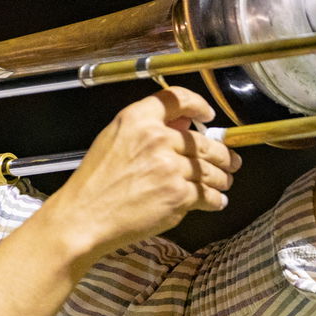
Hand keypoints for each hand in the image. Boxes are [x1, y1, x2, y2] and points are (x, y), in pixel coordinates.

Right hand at [46, 86, 241, 262]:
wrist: (85, 217)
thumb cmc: (94, 184)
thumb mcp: (113, 140)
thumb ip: (146, 127)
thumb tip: (182, 123)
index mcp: (137, 120)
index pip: (178, 98)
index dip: (198, 105)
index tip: (208, 114)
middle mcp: (157, 139)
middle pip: (204, 141)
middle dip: (222, 154)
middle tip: (230, 161)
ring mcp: (170, 168)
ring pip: (210, 170)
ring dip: (222, 178)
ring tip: (225, 182)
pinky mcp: (178, 195)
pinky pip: (208, 195)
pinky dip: (215, 200)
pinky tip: (216, 201)